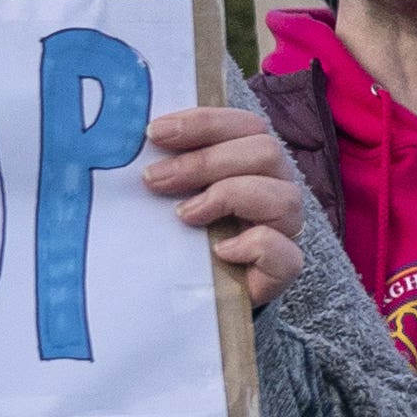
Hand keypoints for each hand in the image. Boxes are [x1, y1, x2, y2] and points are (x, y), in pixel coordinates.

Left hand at [139, 104, 306, 309]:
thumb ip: (167, 167)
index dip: (203, 123)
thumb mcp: (173, 194)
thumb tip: (130, 144)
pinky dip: (253, 245)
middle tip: (154, 179)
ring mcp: (284, 228)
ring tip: (183, 216)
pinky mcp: (284, 268)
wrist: (195, 293)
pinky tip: (219, 251)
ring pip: (283, 197)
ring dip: (228, 197)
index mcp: (251, 161)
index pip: (245, 125)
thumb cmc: (181, 235)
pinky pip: (285, 252)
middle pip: (266, 152)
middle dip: (204, 161)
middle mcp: (275, 187)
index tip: (154, 133)